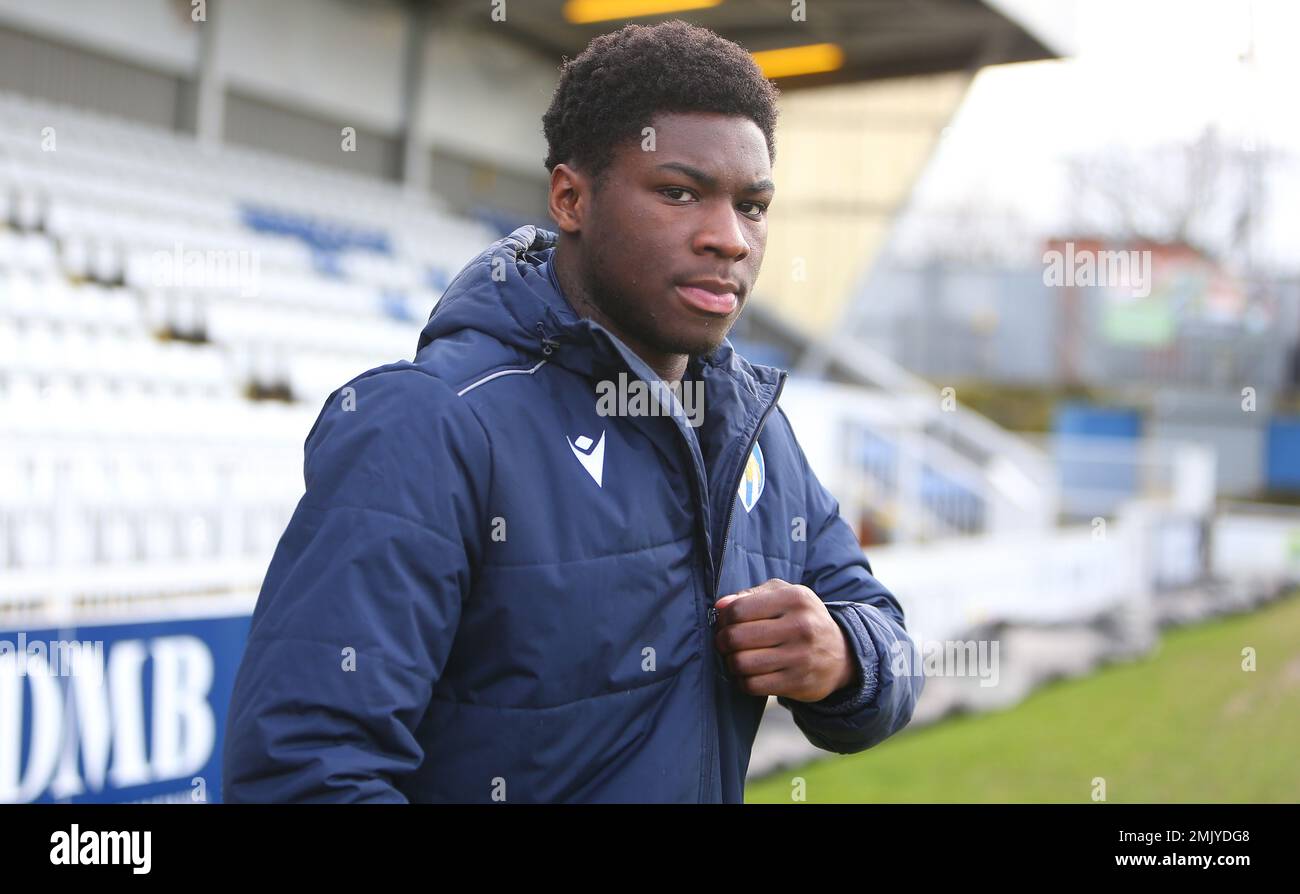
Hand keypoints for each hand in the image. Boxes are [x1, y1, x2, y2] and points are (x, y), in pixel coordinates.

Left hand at [713, 578, 855, 701]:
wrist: (842, 655)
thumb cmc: (803, 619)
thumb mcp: (786, 595)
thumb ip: (752, 595)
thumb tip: (721, 606)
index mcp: (795, 598)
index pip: (738, 609)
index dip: (723, 618)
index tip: (724, 623)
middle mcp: (800, 626)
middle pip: (735, 637)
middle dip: (722, 641)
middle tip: (725, 642)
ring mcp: (800, 657)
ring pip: (741, 663)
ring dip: (731, 662)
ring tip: (736, 657)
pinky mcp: (798, 683)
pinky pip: (752, 685)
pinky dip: (742, 680)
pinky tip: (748, 674)